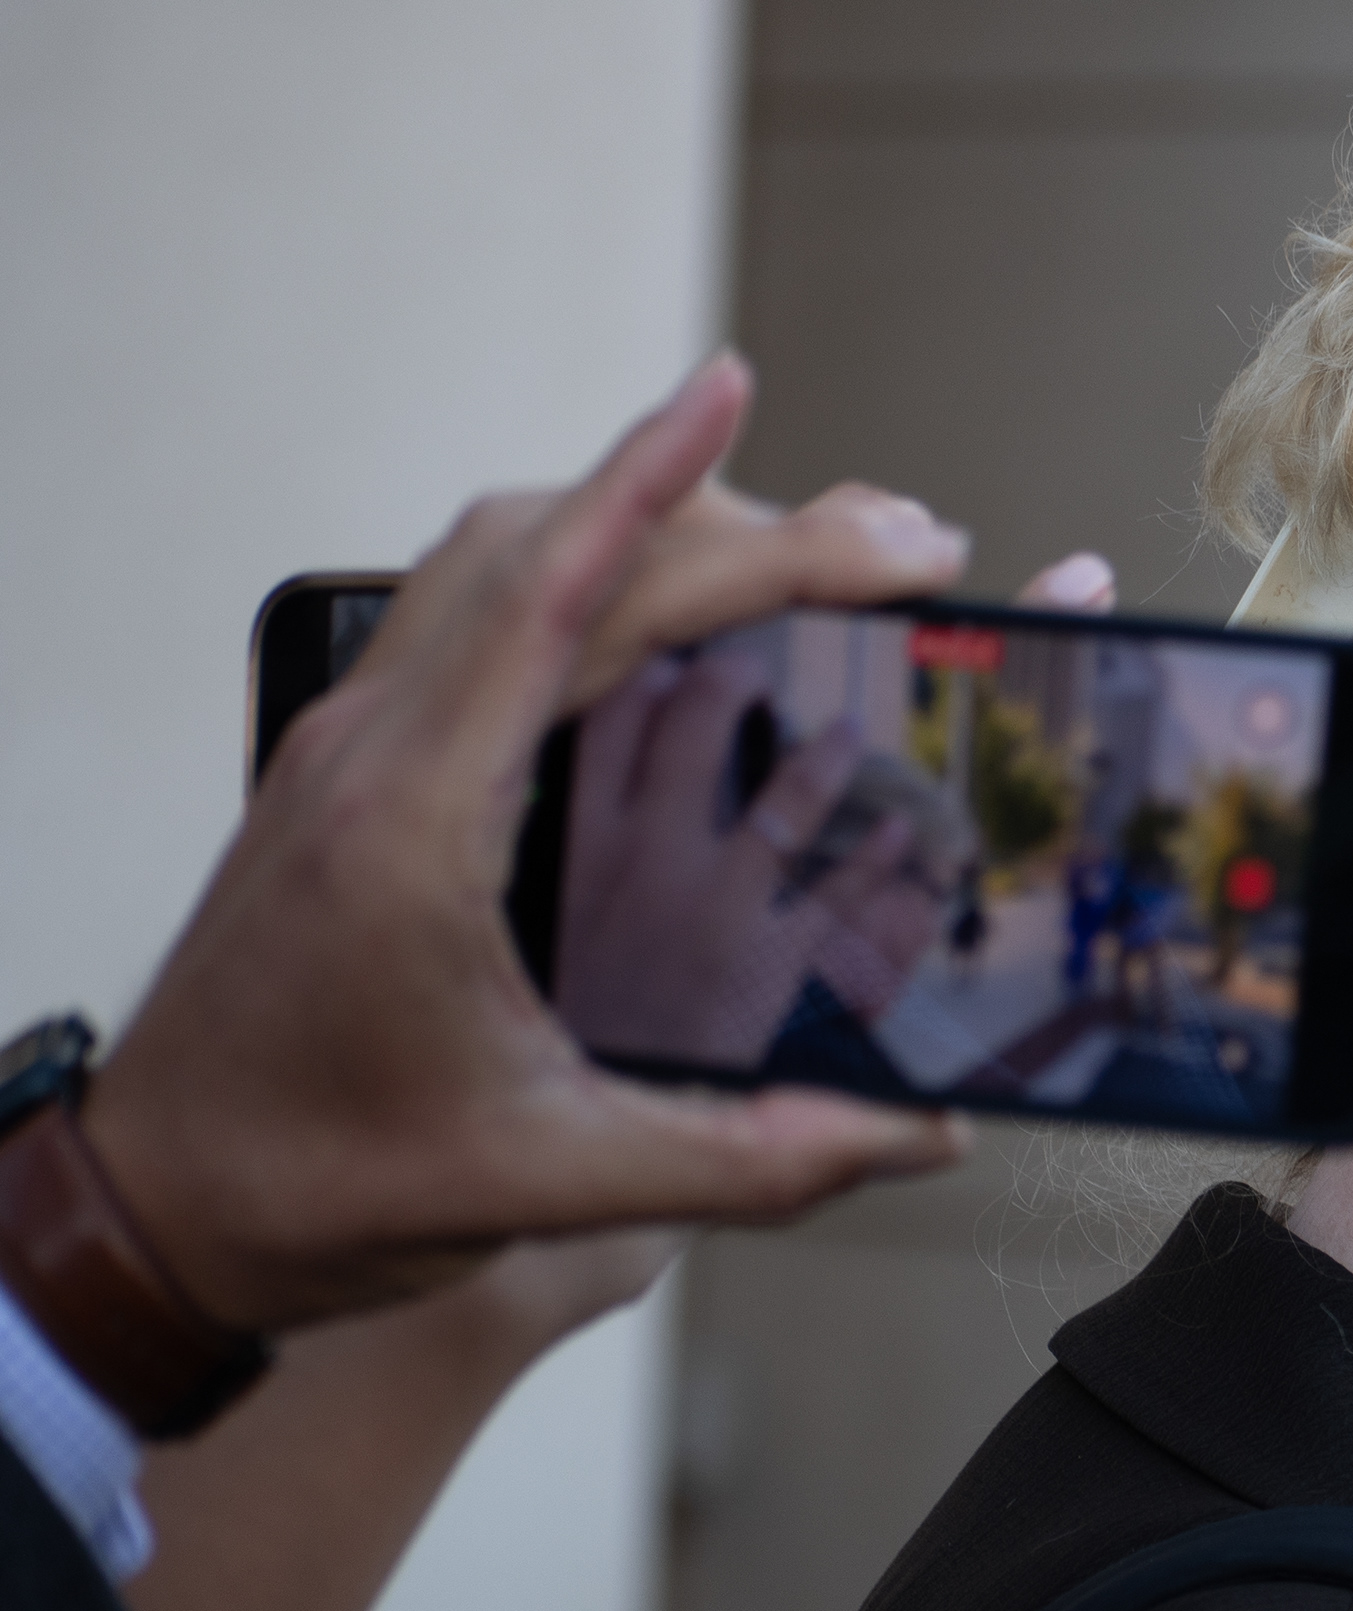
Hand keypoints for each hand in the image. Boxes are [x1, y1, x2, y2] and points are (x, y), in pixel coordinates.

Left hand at [78, 352, 975, 1336]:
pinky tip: (660, 610)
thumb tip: (921, 1136)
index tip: (731, 384)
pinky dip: (580, 572)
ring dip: (647, 526)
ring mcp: (348, 752)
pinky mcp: (348, 774)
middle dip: (734, 517)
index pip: (557, 598)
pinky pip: (467, 615)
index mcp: (421, 825)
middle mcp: (373, 756)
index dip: (659, 482)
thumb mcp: (559, 1183)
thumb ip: (755, 1160)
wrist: (157, 1210)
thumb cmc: (322, 1189)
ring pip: (497, 561)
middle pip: (552, 555)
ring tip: (800, 556)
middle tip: (894, 544)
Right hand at [556, 654, 869, 1063]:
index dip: (638, 671)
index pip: (602, 721)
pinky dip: (881, 861)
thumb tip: (595, 765)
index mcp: (571, 852)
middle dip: (725, 681)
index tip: (661, 656)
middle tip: (745, 671)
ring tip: (843, 734)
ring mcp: (717, 912)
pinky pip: (846, 896)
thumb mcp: (539, 929)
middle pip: (689, 730)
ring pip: (783, 802)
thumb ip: (572, 846)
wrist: (588, 1133)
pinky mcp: (778, 967)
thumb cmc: (564, 1033)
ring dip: (823, 759)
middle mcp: (644, 866)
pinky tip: (900, 838)